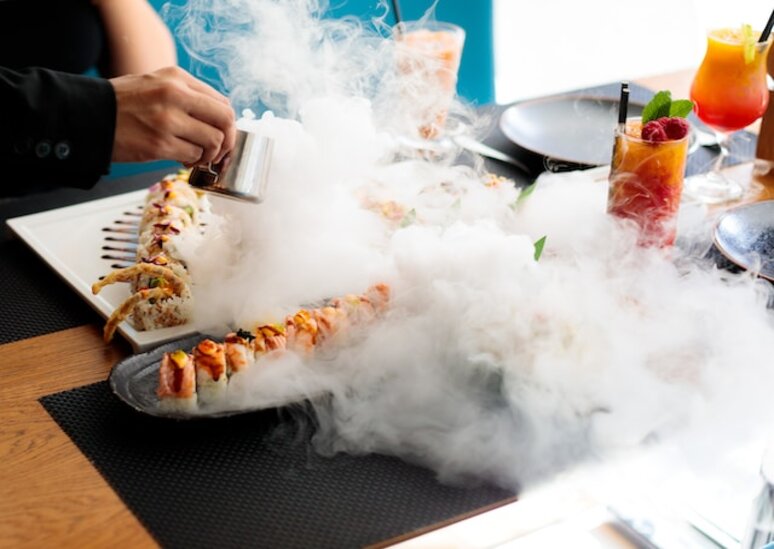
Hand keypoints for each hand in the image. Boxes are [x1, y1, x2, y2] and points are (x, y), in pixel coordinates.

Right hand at [109, 66, 235, 165]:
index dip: (228, 124)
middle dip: (228, 141)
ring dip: (209, 154)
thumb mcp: (157, 85)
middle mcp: (176, 95)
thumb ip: (188, 96)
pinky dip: (192, 161)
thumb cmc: (123, 104)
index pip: (222, 102)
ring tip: (195, 156)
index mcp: (177, 78)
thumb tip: (220, 119)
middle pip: (225, 120)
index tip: (223, 136)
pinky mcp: (159, 143)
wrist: (87, 115)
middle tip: (218, 152)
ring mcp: (168, 120)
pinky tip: (182, 159)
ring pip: (213, 141)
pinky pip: (193, 155)